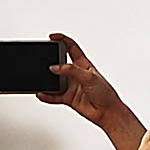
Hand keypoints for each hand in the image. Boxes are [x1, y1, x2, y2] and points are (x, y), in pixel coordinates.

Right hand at [35, 34, 148, 149]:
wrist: (107, 112)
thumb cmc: (105, 93)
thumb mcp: (89, 76)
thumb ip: (71, 70)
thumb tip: (55, 67)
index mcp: (83, 64)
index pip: (71, 48)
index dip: (62, 40)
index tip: (52, 37)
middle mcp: (76, 74)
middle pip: (59, 64)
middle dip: (50, 62)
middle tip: (44, 62)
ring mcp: (71, 86)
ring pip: (54, 81)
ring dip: (47, 81)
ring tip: (42, 80)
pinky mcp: (68, 98)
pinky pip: (53, 96)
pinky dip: (47, 96)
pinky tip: (42, 94)